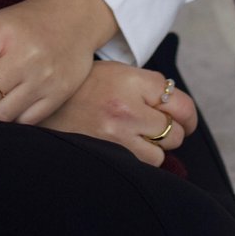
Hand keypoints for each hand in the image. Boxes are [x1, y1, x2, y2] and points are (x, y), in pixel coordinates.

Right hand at [39, 61, 197, 165]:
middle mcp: (127, 108)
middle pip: (174, 130)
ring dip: (155, 147)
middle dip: (170, 129)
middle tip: (158, 124)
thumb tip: (176, 107)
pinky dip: (140, 158)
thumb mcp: (117, 71)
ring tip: (137, 134)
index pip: (179, 102)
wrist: (48, 104)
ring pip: (161, 154)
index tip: (184, 118)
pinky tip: (126, 144)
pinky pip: (142, 164)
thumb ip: (148, 86)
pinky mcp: (110, 155)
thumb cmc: (85, 86)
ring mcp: (118, 136)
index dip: (186, 114)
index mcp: (131, 81)